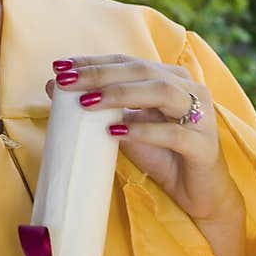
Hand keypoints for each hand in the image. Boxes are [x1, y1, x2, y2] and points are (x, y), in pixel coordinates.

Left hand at [46, 52, 240, 224]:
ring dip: (121, 94)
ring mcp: (200, 116)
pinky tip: (116, 132)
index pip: (127, 62)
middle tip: (66, 81)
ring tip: (87, 102)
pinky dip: (143, 131)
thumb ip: (99, 107)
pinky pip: (173, 133)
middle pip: (141, 71)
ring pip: (161, 92)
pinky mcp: (203, 146)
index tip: (60, 66)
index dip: (94, 62)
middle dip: (101, 74)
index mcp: (169, 78)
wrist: (198, 193)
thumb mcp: (124, 128)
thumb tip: (53, 86)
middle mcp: (188, 89)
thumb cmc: (162, 155)